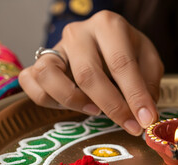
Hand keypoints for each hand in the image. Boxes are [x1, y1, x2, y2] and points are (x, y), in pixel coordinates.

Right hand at [19, 10, 163, 135]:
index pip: (121, 64)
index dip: (135, 96)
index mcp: (108, 25)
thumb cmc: (128, 52)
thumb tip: (144, 115)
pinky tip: (73, 104)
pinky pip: (30, 83)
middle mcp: (78, 33)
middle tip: (129, 125)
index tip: (146, 120)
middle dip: (111, 106)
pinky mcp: (40, 62)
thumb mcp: (148, 61)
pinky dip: (47, 100)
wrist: (106, 43)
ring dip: (73, 102)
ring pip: (48, 76)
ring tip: (95, 109)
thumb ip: (148, 85)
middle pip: (87, 74)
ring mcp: (55, 46)